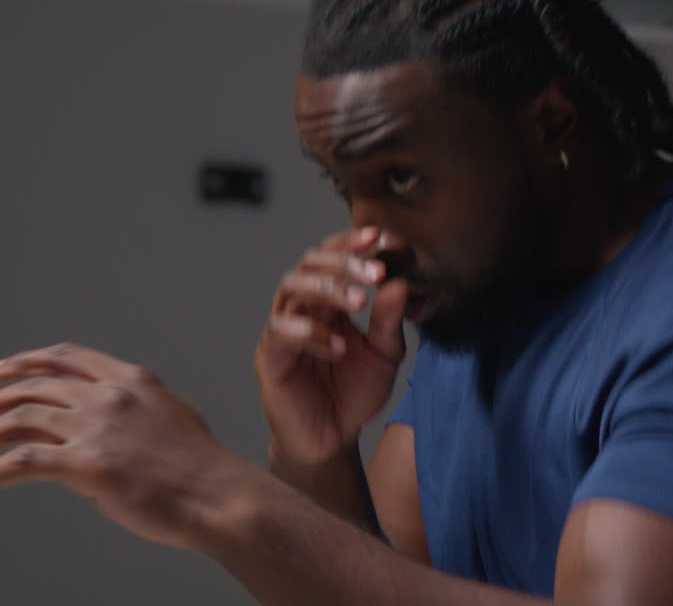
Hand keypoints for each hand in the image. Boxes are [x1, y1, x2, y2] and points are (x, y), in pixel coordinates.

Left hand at [0, 344, 247, 550]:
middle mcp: (112, 396)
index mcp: (133, 380)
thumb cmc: (200, 468)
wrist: (220, 495)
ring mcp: (99, 428)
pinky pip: (24, 460)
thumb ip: (131, 414)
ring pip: (22, 416)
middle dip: (0, 394)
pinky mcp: (88, 464)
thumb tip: (98, 431)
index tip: (6, 368)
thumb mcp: (168, 419)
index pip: (68, 358)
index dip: (29, 360)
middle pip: (37, 384)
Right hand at [255, 227, 409, 467]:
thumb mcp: (385, 354)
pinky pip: (282, 333)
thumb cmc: (355, 392)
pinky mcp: (270, 357)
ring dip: (326, 289)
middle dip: (342, 262)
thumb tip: (398, 283)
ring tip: (358, 302)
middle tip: (374, 272)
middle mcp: (302, 307)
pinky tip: (339, 345)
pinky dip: (312, 333)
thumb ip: (390, 321)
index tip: (380, 237)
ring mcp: (283, 330)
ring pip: (291, 289)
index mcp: (329, 299)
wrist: (333, 439)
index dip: (352, 243)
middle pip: (309, 263)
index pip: (333, 257)